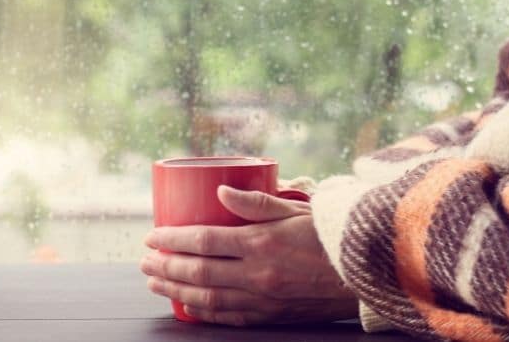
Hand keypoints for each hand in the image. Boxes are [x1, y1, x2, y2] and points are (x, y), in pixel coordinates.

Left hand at [140, 185, 356, 325]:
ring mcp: (262, 299)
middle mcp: (257, 274)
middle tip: (144, 261)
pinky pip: (228, 318)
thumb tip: (218, 192)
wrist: (364, 274)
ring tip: (154, 282)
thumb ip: (255, 202)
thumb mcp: (295, 209)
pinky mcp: (270, 316)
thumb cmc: (329, 235)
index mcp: (261, 243)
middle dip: (165, 266)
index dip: (172, 239)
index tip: (152, 236)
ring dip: (175, 290)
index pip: (203, 241)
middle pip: (198, 271)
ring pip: (206, 298)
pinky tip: (186, 305)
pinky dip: (203, 312)